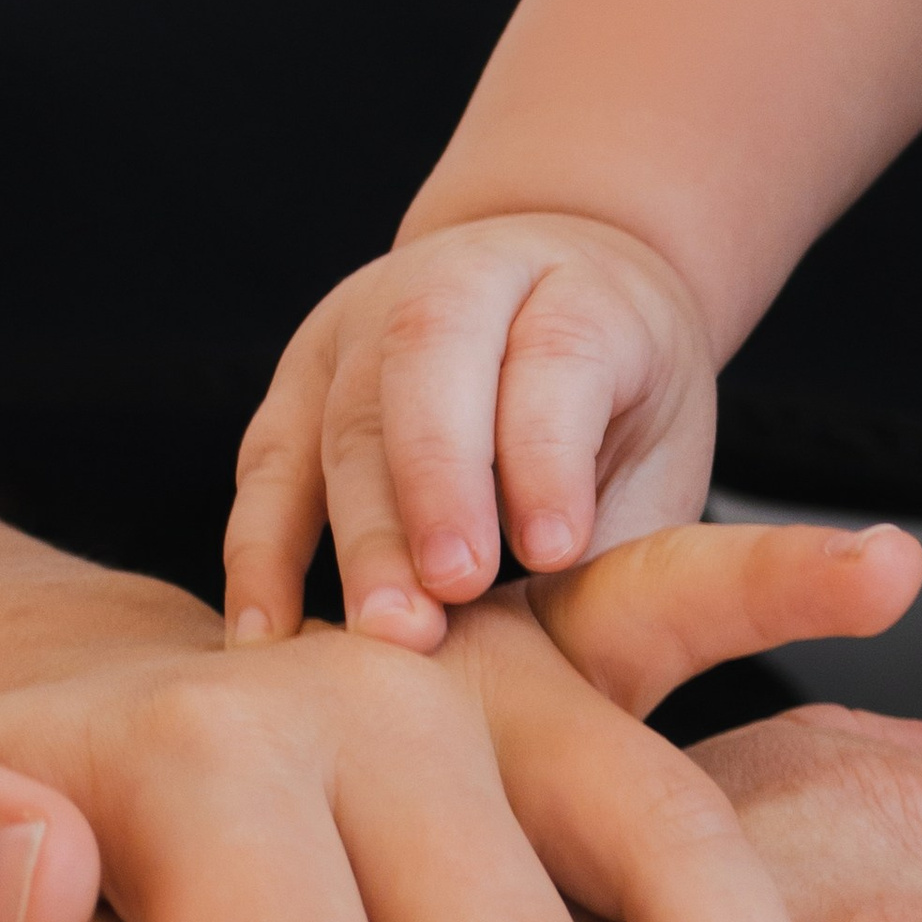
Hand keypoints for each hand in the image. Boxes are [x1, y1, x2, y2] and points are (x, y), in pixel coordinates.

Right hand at [224, 215, 716, 647]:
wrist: (554, 296)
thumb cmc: (622, 405)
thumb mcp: (660, 446)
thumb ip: (619, 528)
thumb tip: (590, 639)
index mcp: (578, 291)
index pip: (556, 355)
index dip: (547, 454)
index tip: (552, 552)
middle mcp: (461, 281)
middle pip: (431, 364)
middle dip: (436, 484)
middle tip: (449, 594)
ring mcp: (364, 324)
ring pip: (346, 415)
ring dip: (359, 530)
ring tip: (380, 630)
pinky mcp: (297, 378)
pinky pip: (266, 462)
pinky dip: (261, 548)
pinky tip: (268, 629)